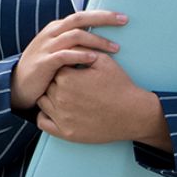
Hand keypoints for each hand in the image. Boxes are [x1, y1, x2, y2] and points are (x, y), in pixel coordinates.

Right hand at [10, 10, 126, 110]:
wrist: (18, 86)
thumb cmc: (45, 69)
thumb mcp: (59, 51)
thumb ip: (75, 43)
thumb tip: (100, 40)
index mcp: (57, 28)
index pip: (82, 15)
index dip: (102, 15)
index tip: (123, 17)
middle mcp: (52, 33)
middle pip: (80, 19)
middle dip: (103, 19)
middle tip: (124, 21)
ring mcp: (47, 47)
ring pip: (75, 36)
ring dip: (97, 40)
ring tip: (115, 48)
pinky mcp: (44, 62)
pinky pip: (64, 55)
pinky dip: (80, 55)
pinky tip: (94, 59)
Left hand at [36, 51, 172, 149]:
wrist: (133, 114)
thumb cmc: (120, 86)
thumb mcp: (105, 62)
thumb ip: (84, 51)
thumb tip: (71, 43)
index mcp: (67, 79)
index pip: (54, 68)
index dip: (64, 68)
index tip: (74, 71)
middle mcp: (60, 98)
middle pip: (47, 85)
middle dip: (57, 83)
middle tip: (73, 85)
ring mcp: (61, 117)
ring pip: (43, 102)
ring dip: (50, 98)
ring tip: (66, 97)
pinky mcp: (65, 133)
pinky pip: (42, 122)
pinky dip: (45, 116)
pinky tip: (56, 111)